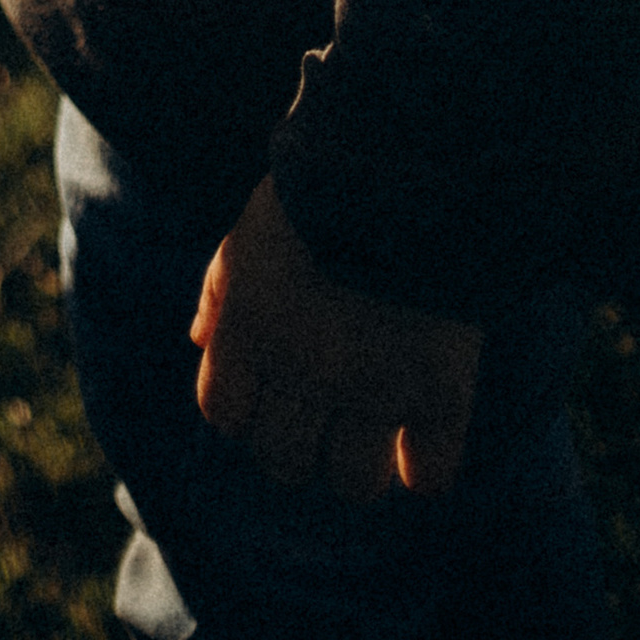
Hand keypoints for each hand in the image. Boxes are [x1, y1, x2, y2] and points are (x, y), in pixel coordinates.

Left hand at [191, 177, 481, 500]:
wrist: (407, 156)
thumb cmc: (321, 191)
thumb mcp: (251, 231)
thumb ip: (221, 288)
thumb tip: (200, 341)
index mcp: (251, 329)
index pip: (226, 416)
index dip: (244, 411)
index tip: (268, 391)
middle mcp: (305, 369)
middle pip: (283, 461)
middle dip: (297, 444)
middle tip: (324, 413)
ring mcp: (373, 386)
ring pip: (353, 483)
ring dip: (358, 466)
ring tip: (373, 432)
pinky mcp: (440, 390)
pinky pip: (430, 473)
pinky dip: (424, 468)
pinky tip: (420, 444)